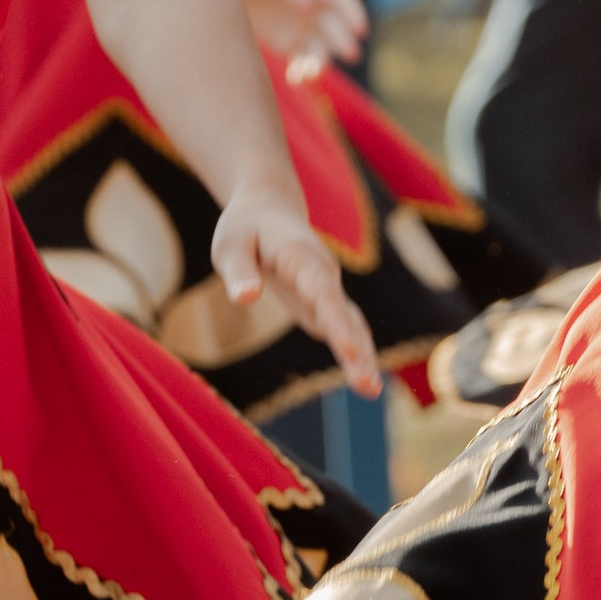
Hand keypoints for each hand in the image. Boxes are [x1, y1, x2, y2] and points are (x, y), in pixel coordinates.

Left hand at [211, 179, 380, 395]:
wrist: (269, 209)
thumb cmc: (246, 228)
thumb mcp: (230, 245)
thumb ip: (239, 271)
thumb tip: (246, 298)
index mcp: (302, 258)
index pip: (323, 294)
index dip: (337, 323)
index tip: (348, 350)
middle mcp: (323, 274)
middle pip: (345, 316)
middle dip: (357, 350)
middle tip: (367, 386)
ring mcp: (328, 289)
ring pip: (351, 324)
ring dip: (362, 356)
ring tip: (370, 390)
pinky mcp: (323, 303)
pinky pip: (344, 328)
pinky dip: (355, 352)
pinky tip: (364, 379)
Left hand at [214, 0, 367, 80]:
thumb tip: (308, 3)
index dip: (354, 13)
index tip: (361, 30)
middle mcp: (313, 7)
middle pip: (335, 28)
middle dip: (344, 41)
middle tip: (351, 54)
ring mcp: (301, 28)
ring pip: (321, 50)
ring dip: (320, 64)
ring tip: (310, 75)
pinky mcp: (289, 45)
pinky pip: (303, 63)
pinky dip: (303, 73)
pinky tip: (295, 79)